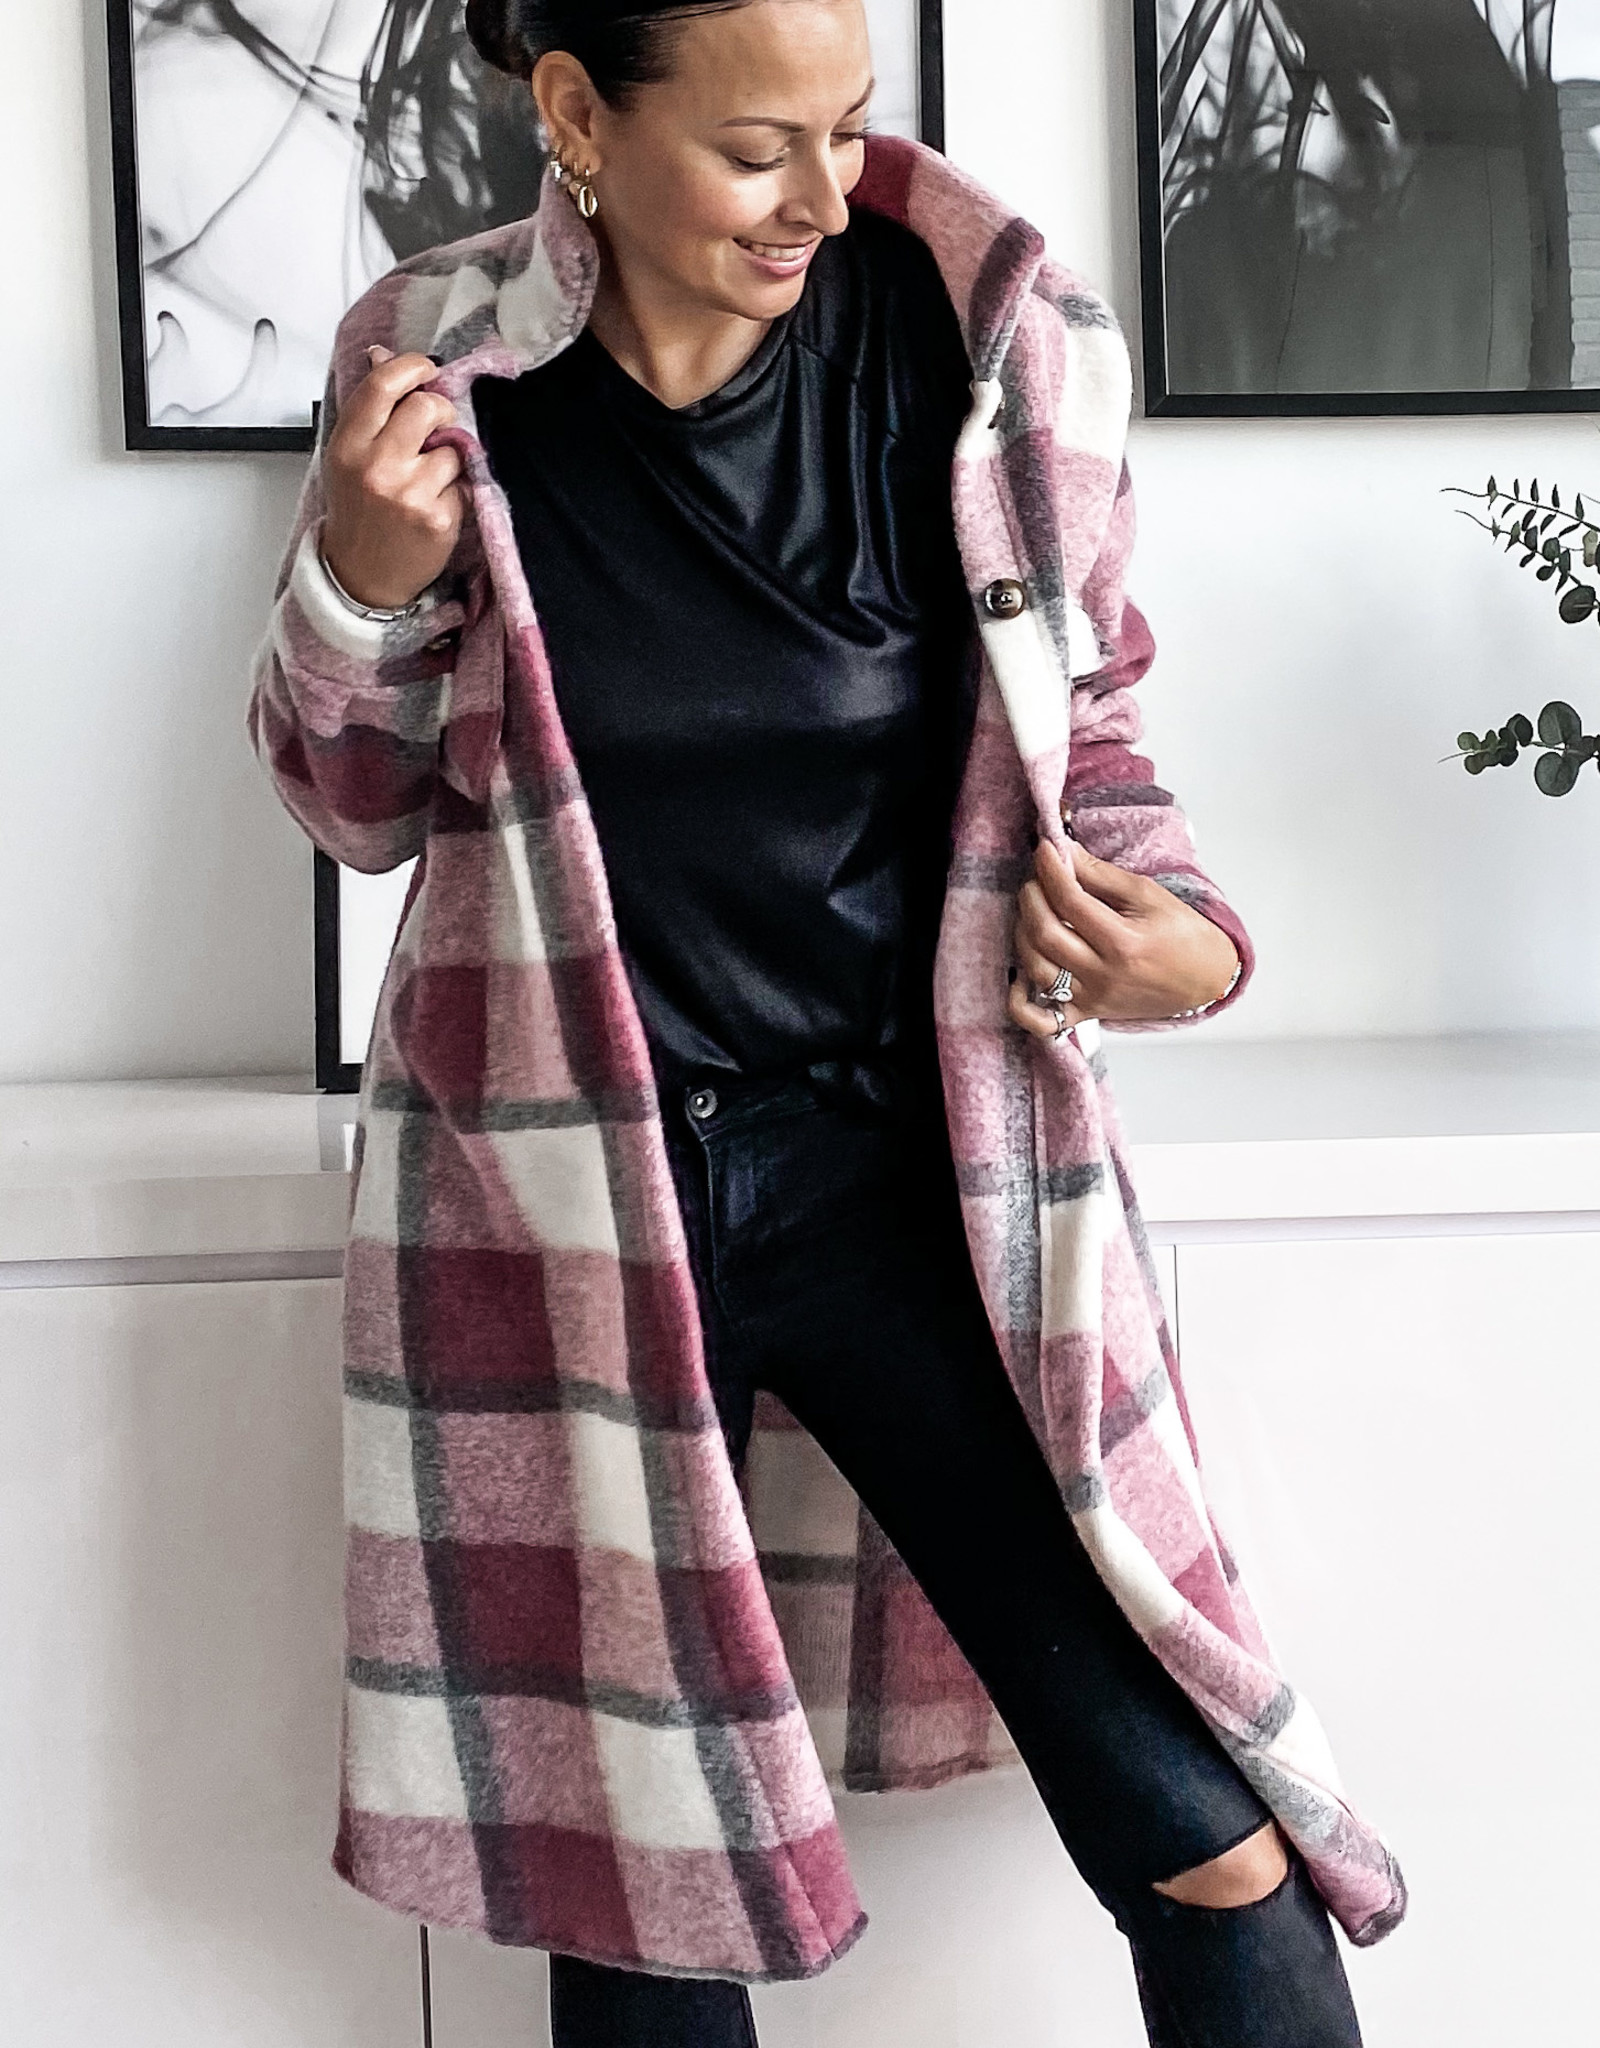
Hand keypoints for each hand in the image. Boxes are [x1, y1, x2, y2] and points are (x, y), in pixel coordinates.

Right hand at [320, 346, 463, 608]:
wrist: (362, 577)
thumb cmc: (357, 512)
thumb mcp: (348, 457)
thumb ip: (368, 410)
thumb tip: (382, 355)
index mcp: (348, 445)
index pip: (382, 385)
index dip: (411, 367)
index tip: (426, 370)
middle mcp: (376, 466)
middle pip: (426, 408)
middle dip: (440, 411)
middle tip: (437, 426)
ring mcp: (409, 494)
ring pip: (452, 447)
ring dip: (449, 457)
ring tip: (429, 478)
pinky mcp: (438, 519)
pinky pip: (463, 483)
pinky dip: (456, 490)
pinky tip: (435, 505)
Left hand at [1007, 837, 1238, 1039]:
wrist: (1207, 980)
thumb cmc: (1183, 935)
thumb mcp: (1149, 895)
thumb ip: (1101, 875)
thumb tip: (1064, 851)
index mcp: (1123, 942)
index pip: (1070, 901)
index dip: (1050, 871)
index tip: (1044, 849)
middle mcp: (1103, 975)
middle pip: (1045, 934)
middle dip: (1031, 898)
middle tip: (1036, 879)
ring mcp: (1092, 999)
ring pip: (1036, 968)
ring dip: (1023, 933)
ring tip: (1034, 911)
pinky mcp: (1087, 1015)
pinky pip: (1041, 1020)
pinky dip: (1019, 1002)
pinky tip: (1019, 975)